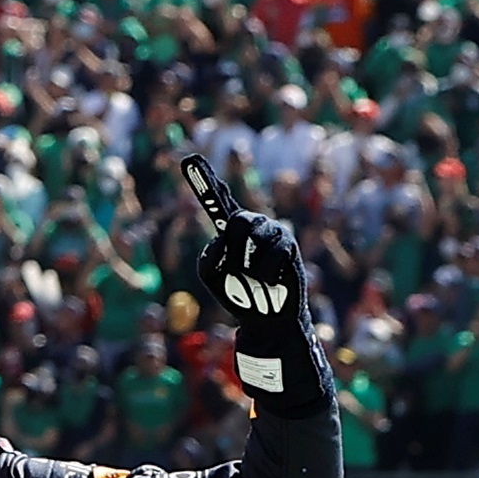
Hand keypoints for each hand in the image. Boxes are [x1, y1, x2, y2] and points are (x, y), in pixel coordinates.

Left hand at [181, 154, 317, 400]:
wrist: (266, 319)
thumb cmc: (238, 294)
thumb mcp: (211, 277)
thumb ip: (208, 257)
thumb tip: (223, 239)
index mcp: (229, 230)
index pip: (218, 201)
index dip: (205, 180)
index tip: (189, 159)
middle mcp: (252, 224)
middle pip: (237, 218)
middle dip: (234, 246)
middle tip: (238, 269)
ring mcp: (272, 231)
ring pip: (252, 233)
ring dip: (247, 264)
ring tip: (254, 278)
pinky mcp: (288, 244)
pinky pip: (271, 252)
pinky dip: (265, 273)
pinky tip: (270, 280)